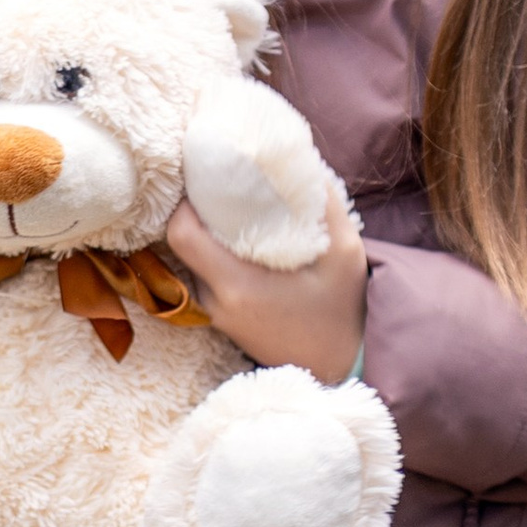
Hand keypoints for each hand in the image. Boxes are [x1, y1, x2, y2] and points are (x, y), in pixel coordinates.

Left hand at [165, 186, 368, 382]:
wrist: (340, 368)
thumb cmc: (342, 313)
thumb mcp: (344, 253)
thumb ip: (323, 204)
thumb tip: (301, 159)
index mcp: (236, 285)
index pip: (182, 234)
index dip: (185, 201)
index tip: (206, 178)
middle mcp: (216, 302)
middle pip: (183, 243)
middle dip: (197, 210)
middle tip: (221, 182)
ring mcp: (215, 314)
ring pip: (193, 260)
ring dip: (207, 233)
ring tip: (234, 207)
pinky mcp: (221, 320)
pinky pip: (205, 276)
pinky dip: (215, 253)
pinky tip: (241, 238)